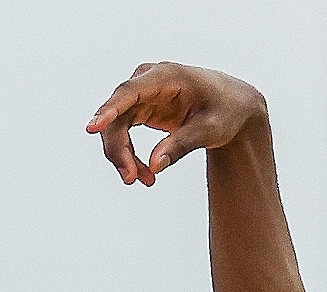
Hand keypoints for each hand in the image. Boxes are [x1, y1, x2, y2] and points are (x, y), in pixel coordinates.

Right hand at [85, 62, 264, 185]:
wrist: (233, 106)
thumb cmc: (226, 112)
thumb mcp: (211, 130)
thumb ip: (183, 145)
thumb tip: (155, 167)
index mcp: (166, 76)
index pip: (129, 92)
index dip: (109, 110)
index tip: (93, 128)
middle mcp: (148, 80)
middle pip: (117, 114)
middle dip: (119, 149)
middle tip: (131, 179)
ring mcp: (141, 93)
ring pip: (115, 126)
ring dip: (123, 156)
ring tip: (144, 181)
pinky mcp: (140, 108)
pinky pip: (123, 132)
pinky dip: (130, 155)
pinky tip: (145, 174)